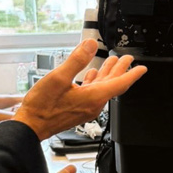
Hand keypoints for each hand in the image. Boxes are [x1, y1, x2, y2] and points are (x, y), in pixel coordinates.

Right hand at [13, 39, 146, 139]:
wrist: (29, 127)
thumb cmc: (41, 107)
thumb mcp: (58, 78)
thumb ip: (76, 60)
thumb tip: (90, 45)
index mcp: (93, 97)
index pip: (120, 84)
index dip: (132, 74)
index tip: (142, 68)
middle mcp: (92, 104)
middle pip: (113, 85)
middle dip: (121, 70)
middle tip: (128, 59)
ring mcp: (85, 108)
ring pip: (103, 88)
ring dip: (108, 74)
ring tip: (112, 62)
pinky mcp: (77, 109)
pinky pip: (92, 93)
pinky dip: (95, 81)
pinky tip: (91, 75)